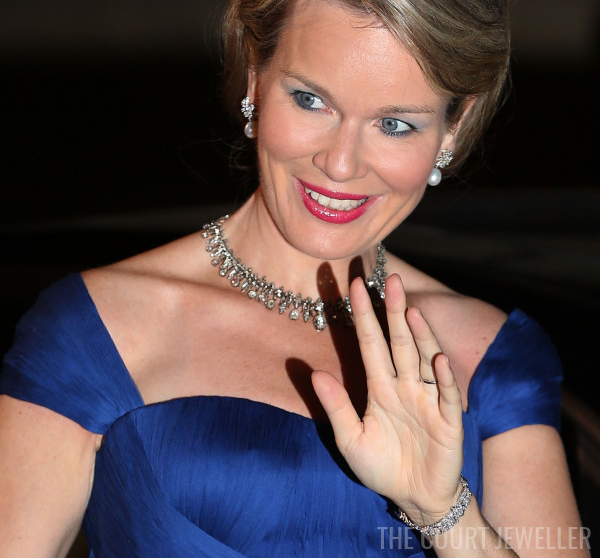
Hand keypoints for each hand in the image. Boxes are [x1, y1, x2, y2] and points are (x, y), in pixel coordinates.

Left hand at [312, 273, 463, 523]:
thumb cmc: (382, 467)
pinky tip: (438, 357)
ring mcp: (428, 399)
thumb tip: (314, 373)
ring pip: (424, 359)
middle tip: (392, 280)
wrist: (415, 498)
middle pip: (399, 342)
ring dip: (419, 335)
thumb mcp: (351, 439)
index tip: (355, 284)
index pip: (370, 343)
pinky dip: (444, 376)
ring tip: (411, 311)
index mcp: (380, 387)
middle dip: (395, 311)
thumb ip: (336, 407)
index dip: (364, 315)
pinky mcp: (448, 419)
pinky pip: (447, 394)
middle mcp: (405, 385)